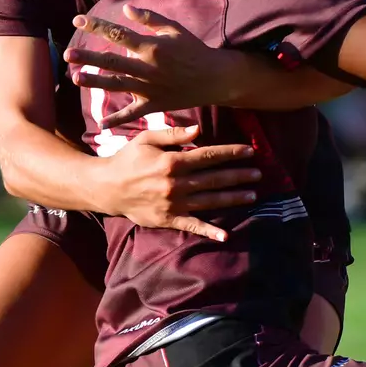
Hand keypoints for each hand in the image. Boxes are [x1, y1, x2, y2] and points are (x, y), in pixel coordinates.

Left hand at [67, 5, 244, 126]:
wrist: (214, 78)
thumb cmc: (193, 50)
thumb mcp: (174, 29)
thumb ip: (150, 19)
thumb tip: (126, 10)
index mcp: (151, 47)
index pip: (118, 34)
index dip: (97, 26)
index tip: (78, 20)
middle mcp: (147, 68)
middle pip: (112, 61)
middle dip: (89, 58)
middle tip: (68, 54)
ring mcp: (149, 88)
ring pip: (117, 85)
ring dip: (95, 82)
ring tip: (76, 78)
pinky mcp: (154, 104)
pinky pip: (133, 113)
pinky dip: (117, 119)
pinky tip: (101, 124)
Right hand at [101, 124, 260, 241]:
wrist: (106, 187)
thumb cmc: (128, 159)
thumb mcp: (147, 139)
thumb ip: (173, 134)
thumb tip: (199, 131)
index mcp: (172, 161)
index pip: (208, 156)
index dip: (231, 153)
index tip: (250, 151)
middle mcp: (176, 183)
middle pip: (214, 178)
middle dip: (239, 175)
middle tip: (259, 174)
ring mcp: (173, 203)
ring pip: (209, 200)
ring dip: (232, 198)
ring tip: (252, 195)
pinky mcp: (168, 219)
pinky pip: (192, 226)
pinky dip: (209, 231)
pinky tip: (226, 235)